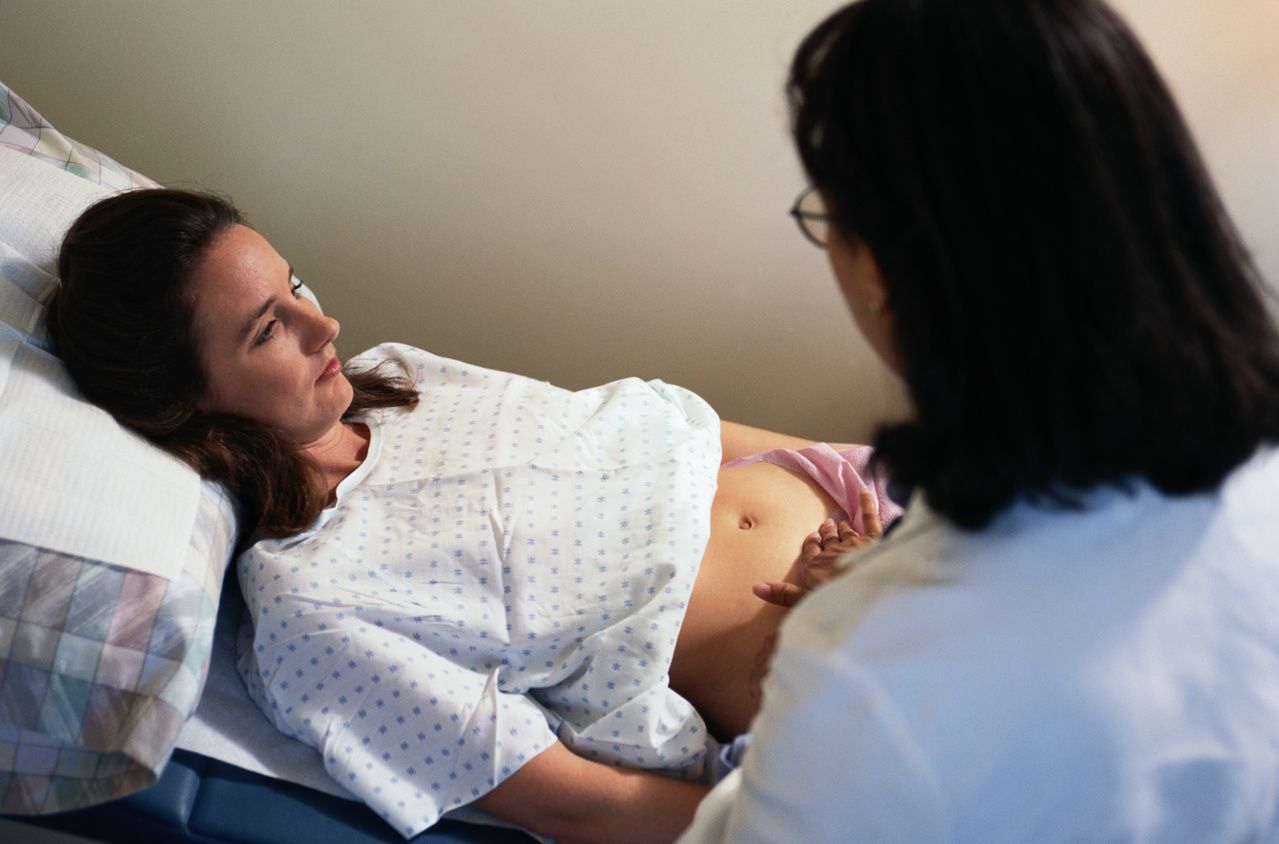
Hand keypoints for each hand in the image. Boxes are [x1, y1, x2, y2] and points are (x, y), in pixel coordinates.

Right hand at [753, 489, 883, 607]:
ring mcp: (853, 544)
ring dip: (842, 528)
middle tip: (826, 526)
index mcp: (815, 566)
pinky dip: (867, 506)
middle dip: (826, 534)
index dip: (811, 545)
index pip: (810, 552)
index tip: (811, 538)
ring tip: (839, 523)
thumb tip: (756, 588)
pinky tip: (865, 493)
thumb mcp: (806, 602)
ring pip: (846, 533)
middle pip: (828, 541)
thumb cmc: (836, 602)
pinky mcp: (873, 541)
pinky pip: (870, 520)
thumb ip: (784, 595)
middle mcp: (831, 551)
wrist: (867, 593)